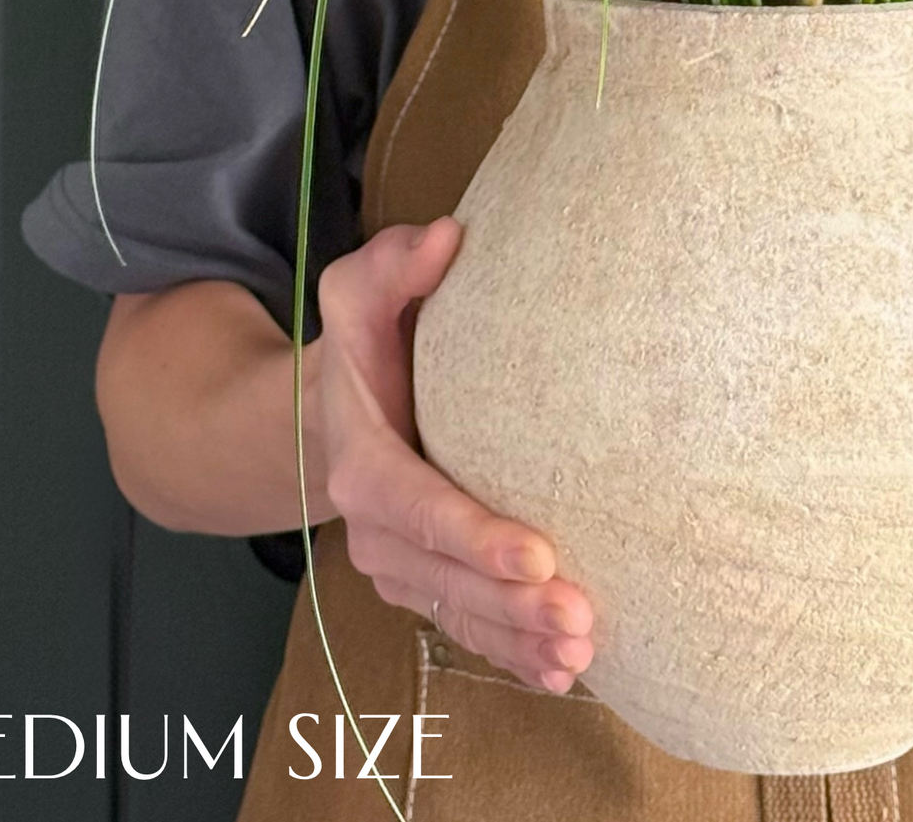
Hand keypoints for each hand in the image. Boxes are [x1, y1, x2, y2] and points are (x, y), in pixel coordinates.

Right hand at [317, 219, 594, 692]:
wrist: (331, 413)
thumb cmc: (364, 344)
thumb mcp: (358, 291)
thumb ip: (392, 264)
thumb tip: (446, 238)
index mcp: (363, 464)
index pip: (420, 508)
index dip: (475, 536)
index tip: (537, 553)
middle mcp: (376, 529)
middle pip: (447, 578)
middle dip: (512, 605)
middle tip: (578, 616)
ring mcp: (402, 565)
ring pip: (461, 613)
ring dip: (520, 639)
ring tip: (581, 652)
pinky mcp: (429, 582)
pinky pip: (469, 626)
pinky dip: (513, 654)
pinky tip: (565, 673)